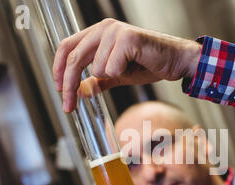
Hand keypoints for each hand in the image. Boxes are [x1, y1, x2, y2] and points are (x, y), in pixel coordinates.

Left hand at [53, 18, 201, 111]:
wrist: (176, 61)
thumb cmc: (150, 64)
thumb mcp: (118, 75)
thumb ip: (98, 81)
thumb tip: (80, 91)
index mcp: (99, 32)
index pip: (67, 47)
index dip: (58, 69)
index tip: (59, 91)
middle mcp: (104, 27)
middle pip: (73, 58)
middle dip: (69, 85)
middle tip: (69, 106)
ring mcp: (115, 31)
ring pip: (96, 68)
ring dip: (111, 76)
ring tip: (129, 69)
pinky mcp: (127, 38)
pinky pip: (111, 69)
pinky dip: (122, 74)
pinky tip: (135, 65)